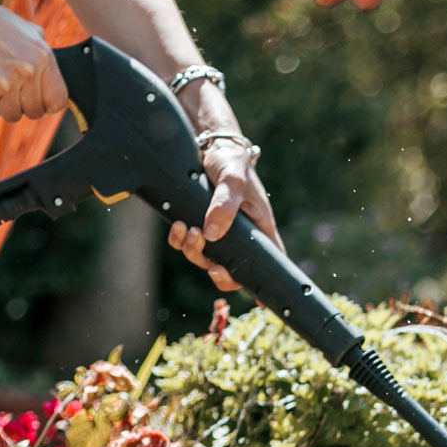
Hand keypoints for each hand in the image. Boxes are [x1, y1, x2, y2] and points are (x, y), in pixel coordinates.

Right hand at [0, 2, 66, 120]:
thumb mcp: (31, 32)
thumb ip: (45, 57)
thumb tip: (54, 83)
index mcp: (43, 57)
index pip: (57, 101)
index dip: (48, 103)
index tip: (39, 99)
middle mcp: (27, 72)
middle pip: (34, 111)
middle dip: (24, 104)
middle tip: (13, 91)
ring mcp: (5, 83)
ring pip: (12, 115)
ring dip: (5, 106)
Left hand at [169, 134, 281, 292]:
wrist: (208, 144)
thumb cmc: (231, 161)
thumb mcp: (233, 179)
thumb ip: (225, 204)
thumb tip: (212, 234)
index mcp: (260, 230)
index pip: (270, 265)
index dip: (264, 286)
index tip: (259, 302)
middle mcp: (239, 236)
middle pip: (231, 270)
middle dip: (218, 272)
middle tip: (210, 263)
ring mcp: (217, 232)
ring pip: (205, 258)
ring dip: (194, 251)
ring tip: (188, 230)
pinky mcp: (196, 223)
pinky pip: (185, 243)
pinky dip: (178, 239)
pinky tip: (177, 225)